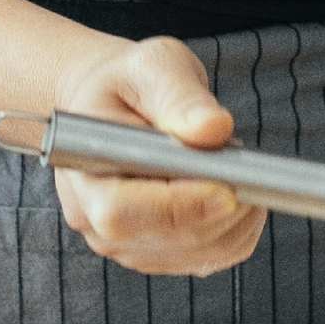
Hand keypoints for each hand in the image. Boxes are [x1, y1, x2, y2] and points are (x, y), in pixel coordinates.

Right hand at [52, 37, 266, 275]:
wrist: (117, 107)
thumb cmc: (130, 85)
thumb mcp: (152, 67)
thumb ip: (179, 96)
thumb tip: (211, 128)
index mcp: (83, 173)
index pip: (121, 212)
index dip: (178, 206)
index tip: (227, 187)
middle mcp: (98, 223)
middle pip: (172, 237)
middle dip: (224, 206)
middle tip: (241, 162)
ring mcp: (131, 247)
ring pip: (203, 251)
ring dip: (238, 216)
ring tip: (235, 168)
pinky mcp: (164, 255)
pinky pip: (218, 255)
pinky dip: (241, 227)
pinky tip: (237, 192)